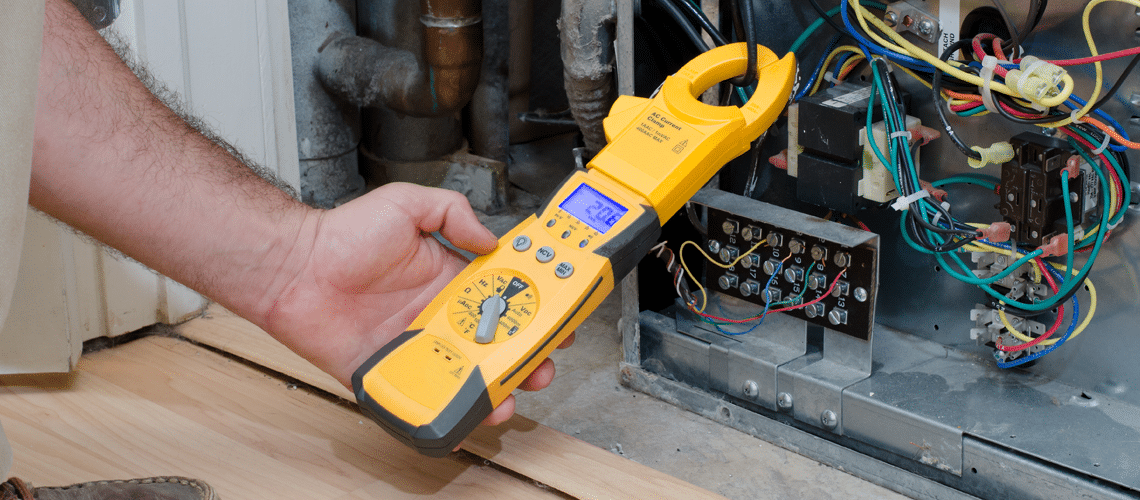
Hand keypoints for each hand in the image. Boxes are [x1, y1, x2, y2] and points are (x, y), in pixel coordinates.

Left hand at [262, 182, 571, 425]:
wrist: (294, 268)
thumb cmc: (341, 234)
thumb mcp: (407, 203)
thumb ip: (453, 212)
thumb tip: (490, 238)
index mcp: (448, 278)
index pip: (502, 297)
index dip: (532, 307)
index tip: (556, 314)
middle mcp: (437, 314)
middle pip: (493, 343)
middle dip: (524, 357)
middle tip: (540, 363)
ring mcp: (416, 345)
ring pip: (466, 375)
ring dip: (494, 389)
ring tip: (510, 394)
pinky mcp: (390, 372)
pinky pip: (423, 396)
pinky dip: (446, 411)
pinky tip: (466, 415)